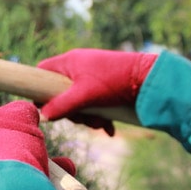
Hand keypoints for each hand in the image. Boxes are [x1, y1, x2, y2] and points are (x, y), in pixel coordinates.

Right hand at [37, 49, 156, 135]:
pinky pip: (94, 102)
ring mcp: (92, 76)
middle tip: (83, 119)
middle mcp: (78, 66)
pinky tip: (109, 128)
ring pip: (78, 101)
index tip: (45, 107)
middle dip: (72, 111)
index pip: (42, 71)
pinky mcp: (105, 86)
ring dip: (88, 116)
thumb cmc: (114, 81)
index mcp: (69, 62)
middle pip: (60, 92)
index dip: (39, 89)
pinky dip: (99, 115)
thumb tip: (42, 116)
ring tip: (101, 123)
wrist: (150, 79)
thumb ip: (61, 106)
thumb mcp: (84, 96)